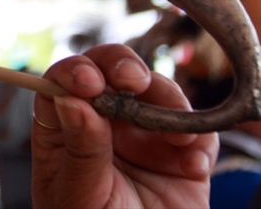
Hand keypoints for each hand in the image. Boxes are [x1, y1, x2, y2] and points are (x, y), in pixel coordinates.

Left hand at [31, 44, 216, 208]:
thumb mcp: (79, 198)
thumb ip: (80, 152)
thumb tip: (70, 101)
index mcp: (64, 131)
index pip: (61, 83)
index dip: (74, 72)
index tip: (87, 81)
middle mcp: (101, 124)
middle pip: (107, 70)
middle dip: (121, 66)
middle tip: (133, 80)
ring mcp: (142, 134)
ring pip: (156, 90)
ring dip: (169, 101)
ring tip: (175, 139)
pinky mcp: (181, 153)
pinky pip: (195, 127)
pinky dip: (199, 137)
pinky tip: (192, 167)